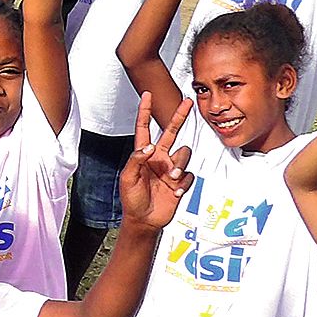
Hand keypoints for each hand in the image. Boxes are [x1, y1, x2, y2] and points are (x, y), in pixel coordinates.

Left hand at [118, 93, 194, 230]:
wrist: (144, 220)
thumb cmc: (132, 199)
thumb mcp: (128, 178)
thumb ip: (137, 160)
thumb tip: (150, 147)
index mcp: (144, 155)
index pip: (144, 128)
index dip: (145, 112)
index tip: (147, 95)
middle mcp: (159, 158)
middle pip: (171, 132)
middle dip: (179, 117)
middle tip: (187, 102)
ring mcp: (171, 170)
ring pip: (184, 155)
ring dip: (179, 166)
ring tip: (170, 179)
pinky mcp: (180, 182)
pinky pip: (188, 175)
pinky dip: (182, 183)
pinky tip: (174, 192)